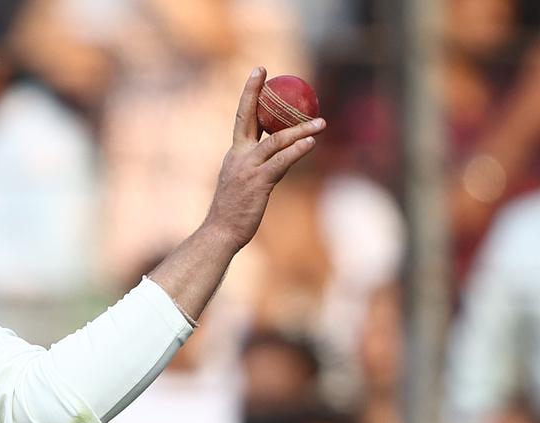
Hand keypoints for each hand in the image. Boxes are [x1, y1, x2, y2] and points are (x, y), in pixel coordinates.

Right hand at [203, 67, 325, 251]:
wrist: (221, 231)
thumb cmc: (233, 210)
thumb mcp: (244, 180)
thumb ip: (260, 163)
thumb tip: (284, 154)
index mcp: (235, 153)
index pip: (242, 117)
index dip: (250, 93)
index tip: (259, 72)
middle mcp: (239, 155)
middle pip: (247, 116)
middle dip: (255, 91)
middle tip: (265, 71)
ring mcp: (247, 168)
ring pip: (276, 141)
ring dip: (300, 130)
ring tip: (321, 122)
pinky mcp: (258, 182)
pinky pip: (281, 162)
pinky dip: (297, 150)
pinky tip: (311, 142)